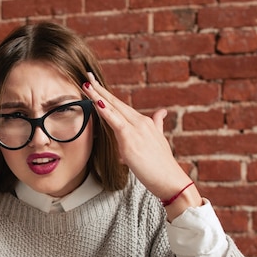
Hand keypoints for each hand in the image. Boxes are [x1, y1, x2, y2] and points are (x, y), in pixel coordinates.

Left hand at [82, 73, 200, 218]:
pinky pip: (115, 121)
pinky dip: (105, 110)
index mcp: (144, 122)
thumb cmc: (161, 165)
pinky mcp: (131, 140)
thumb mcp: (159, 140)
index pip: (121, 106)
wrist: (170, 180)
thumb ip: (157, 124)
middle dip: (100, 89)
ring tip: (86, 84)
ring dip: (98, 95)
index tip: (95, 84)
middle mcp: (140, 122)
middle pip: (116, 102)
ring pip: (114, 108)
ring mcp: (136, 130)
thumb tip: (161, 112)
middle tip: (87, 76)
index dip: (107, 94)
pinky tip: (97, 102)